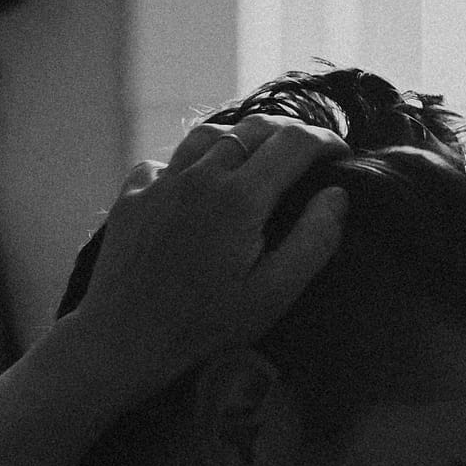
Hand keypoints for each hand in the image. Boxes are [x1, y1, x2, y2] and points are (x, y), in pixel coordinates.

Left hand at [60, 114, 350, 411]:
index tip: (341, 153)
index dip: (325, 141)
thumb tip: (338, 195)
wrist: (125, 338)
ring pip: (208, 135)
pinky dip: (188, 164)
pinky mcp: (133, 195)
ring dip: (240, 137)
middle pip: (253, 128)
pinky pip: (166, 161)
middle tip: (308, 149)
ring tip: (256, 156)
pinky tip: (194, 183)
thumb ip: (313, 241)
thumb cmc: (205, 325)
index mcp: (241, 197)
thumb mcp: (273, 294)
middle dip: (289, 131)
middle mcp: (200, 175)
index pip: (294, 143)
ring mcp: (161, 181)